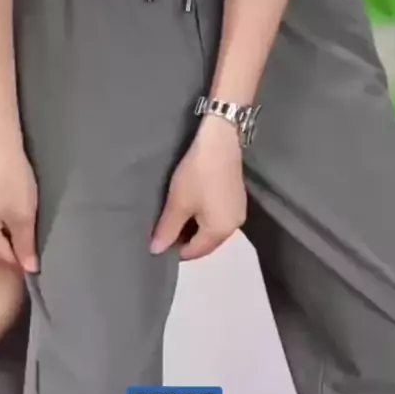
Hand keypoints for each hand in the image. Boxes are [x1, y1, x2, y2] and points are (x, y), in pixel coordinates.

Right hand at [0, 143, 38, 271]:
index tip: (36, 263)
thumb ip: (26, 244)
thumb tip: (31, 269)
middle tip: (31, 252)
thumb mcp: (24, 216)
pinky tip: (10, 228)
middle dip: (10, 254)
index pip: (2, 257)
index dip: (20, 262)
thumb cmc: (13, 183)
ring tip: (22, 241)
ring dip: (3, 244)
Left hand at [151, 116, 246, 260]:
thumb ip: (167, 229)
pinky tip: (192, 208)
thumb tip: (156, 251)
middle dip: (185, 241)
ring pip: (212, 232)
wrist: (220, 141)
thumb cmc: (197, 174)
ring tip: (175, 219)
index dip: (174, 251)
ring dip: (194, 230)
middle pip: (206, 244)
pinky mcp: (238, 200)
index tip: (157, 242)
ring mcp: (238, 214)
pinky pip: (218, 220)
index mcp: (219, 232)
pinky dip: (204, 219)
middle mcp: (234, 228)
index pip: (194, 252)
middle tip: (164, 231)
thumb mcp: (178, 203)